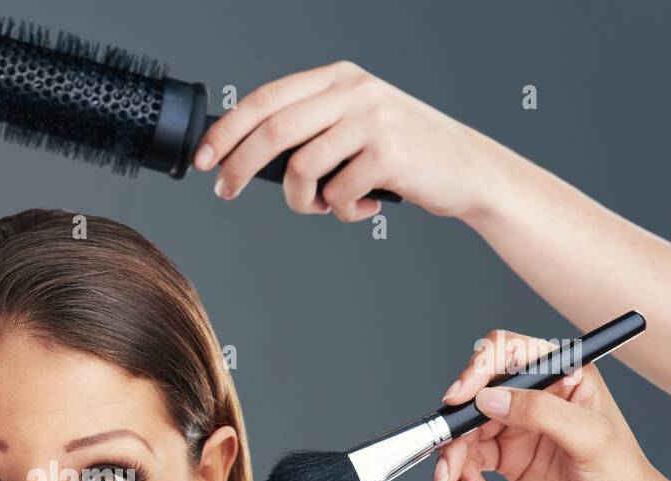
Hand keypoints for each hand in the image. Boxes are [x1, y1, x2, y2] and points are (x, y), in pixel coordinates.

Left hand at [193, 60, 502, 221]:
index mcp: (339, 77)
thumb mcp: (355, 122)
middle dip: (238, 167)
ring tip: (325, 204)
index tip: (202, 158)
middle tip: (225, 190)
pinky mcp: (387, 155)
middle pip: (272, 131)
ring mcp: (372, 120)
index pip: (265, 99)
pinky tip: (362, 207)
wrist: (468, 169)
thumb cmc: (404, 153)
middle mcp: (353, 91)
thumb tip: (247, 156)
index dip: (227, 131)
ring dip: (302, 201)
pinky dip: (342, 212)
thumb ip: (311, 126)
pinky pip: (337, 195)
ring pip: (300, 170)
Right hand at [432, 329, 670, 480]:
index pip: (507, 353)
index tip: (457, 400)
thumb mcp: (591, 439)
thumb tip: (488, 399)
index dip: (476, 371)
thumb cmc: (627, 480)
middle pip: (476, 397)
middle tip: (450, 463)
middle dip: (456, 431)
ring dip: (456, 461)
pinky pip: (472, 461)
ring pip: (467, 432)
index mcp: (564, 375)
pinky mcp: (509, 458)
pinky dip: (466, 480)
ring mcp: (521, 427)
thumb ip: (540, 412)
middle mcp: (537, 396)